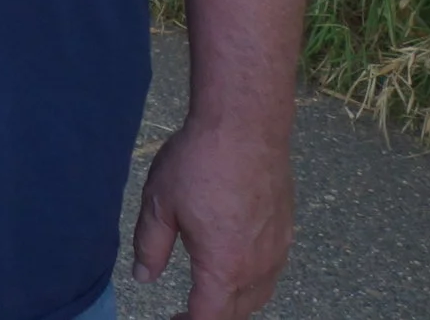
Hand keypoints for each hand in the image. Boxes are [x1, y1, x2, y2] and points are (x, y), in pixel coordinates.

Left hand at [132, 117, 295, 319]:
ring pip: (258, 294)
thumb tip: (143, 276)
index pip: (209, 316)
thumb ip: (151, 246)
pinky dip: (251, 281)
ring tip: (209, 295)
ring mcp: (278, 249)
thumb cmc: (197, 164)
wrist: (246, 128)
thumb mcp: (159, 205)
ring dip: (234, 302)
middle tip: (183, 313)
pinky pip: (271, 271)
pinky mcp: (286, 230)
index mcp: (224, 267)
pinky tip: (234, 265)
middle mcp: (258, 266)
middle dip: (211, 316)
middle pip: (237, 311)